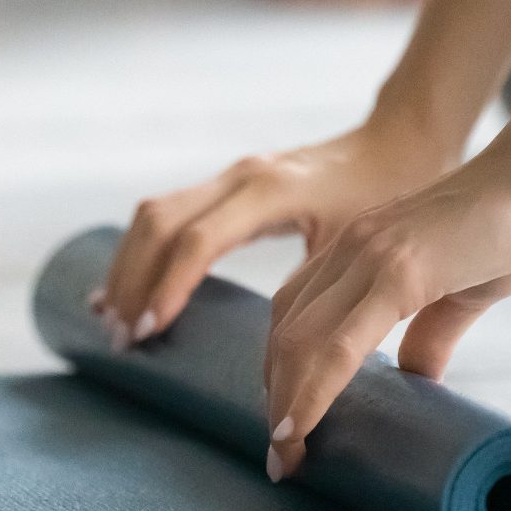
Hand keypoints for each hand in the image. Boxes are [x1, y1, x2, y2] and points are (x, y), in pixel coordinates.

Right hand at [97, 118, 453, 351]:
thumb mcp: (363, 244)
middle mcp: (241, 178)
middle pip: (159, 224)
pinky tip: (122, 290)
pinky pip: (164, 217)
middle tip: (122, 340)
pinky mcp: (224, 188)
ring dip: (127, 269)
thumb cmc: (391, 192)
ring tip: (112, 321)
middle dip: (133, 282)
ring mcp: (228, 179)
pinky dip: (138, 254)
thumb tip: (315, 371)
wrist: (398, 139)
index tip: (146, 331)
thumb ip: (332, 294)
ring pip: (152, 217)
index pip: (199, 240)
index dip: (168, 287)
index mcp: (272, 191)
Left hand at [264, 134, 510, 479]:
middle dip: (275, 400)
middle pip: (285, 335)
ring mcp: (369, 255)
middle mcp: (349, 250)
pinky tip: (301, 424)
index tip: (282, 431)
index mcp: (354, 253)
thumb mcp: (455, 291)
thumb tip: (416, 381)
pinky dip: (313, 388)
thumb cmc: (510, 224)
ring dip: (286, 403)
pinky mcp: (401, 268)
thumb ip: (428, 335)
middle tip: (279, 460)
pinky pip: (340, 342)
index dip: (280, 376)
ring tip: (287, 454)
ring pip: (300, 341)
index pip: (293, 320)